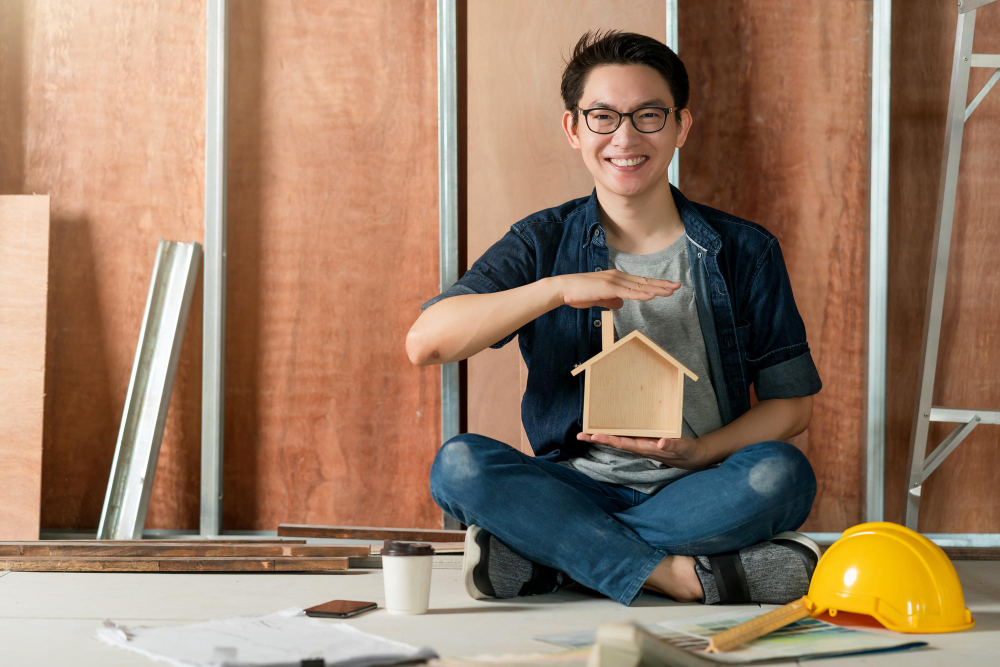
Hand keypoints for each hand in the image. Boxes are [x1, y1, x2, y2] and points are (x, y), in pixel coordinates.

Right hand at [554, 270, 679, 309]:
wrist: (564, 289)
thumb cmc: (579, 294)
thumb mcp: (599, 299)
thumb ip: (611, 301)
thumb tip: (621, 304)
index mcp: (617, 280)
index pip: (640, 282)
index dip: (655, 285)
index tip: (669, 287)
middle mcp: (618, 277)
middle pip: (644, 282)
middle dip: (662, 285)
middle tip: (678, 286)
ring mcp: (614, 282)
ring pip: (639, 286)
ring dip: (656, 288)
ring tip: (670, 290)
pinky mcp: (608, 288)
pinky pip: (628, 292)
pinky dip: (641, 294)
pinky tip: (652, 295)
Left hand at [576, 432, 710, 469]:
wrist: (692, 457)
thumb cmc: (686, 452)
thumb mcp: (682, 447)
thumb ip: (672, 445)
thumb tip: (661, 443)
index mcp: (645, 447)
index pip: (623, 443)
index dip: (608, 439)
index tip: (593, 435)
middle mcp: (639, 447)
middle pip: (615, 442)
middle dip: (597, 439)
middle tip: (579, 435)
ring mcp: (641, 444)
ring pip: (618, 440)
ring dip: (603, 436)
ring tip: (587, 432)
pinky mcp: (644, 440)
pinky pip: (626, 436)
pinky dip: (615, 432)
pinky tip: (606, 428)